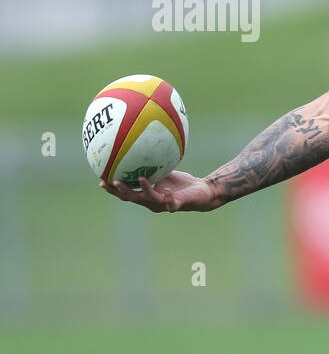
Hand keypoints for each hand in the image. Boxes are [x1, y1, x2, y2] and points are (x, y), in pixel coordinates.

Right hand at [100, 170, 217, 212]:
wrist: (202, 191)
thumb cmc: (181, 183)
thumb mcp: (164, 171)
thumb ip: (152, 165)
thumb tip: (142, 148)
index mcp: (146, 194)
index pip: (126, 193)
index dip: (113, 189)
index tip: (101, 180)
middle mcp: (151, 202)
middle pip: (131, 198)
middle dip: (120, 191)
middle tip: (110, 182)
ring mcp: (163, 205)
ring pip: (148, 200)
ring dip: (141, 190)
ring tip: (136, 180)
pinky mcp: (176, 205)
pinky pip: (169, 203)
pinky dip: (166, 197)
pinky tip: (164, 190)